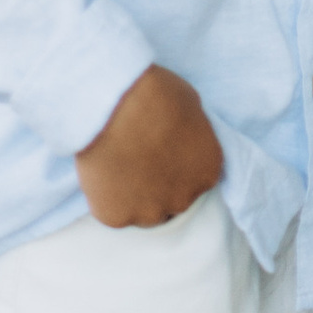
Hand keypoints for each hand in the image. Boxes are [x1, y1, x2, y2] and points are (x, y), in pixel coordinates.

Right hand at [75, 64, 223, 227]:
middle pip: (174, 198)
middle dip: (161, 182)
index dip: (180, 163)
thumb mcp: (191, 105)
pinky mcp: (118, 218)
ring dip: (136, 194)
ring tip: (120, 164)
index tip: (164, 150)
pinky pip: (115, 211)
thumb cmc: (155, 93)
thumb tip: (184, 137)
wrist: (113, 106)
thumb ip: (191, 132)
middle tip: (141, 156)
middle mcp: (184, 198)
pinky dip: (109, 196)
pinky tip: (104, 171)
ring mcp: (151, 212)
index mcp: (208, 170)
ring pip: (145, 210)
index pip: (199, 176)